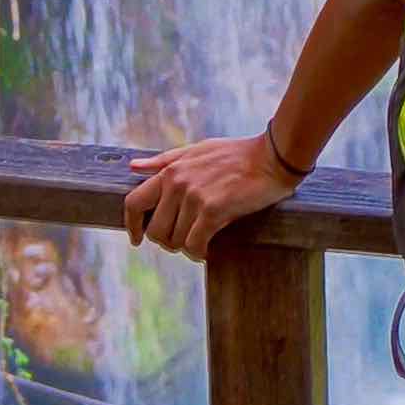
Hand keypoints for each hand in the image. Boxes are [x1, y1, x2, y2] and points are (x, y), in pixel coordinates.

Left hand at [122, 135, 299, 258]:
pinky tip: (208, 250)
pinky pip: (195, 245)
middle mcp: (177, 184)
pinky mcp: (214, 210)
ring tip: (202, 242)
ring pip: (176, 240)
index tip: (137, 239)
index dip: (131, 226)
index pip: (133, 202)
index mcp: (170, 171)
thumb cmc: (238, 154)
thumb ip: (165, 161)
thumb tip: (132, 167)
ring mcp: (194, 197)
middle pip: (155, 230)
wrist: (273, 157)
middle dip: (167, 242)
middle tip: (185, 242)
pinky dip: (199, 253)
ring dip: (187, 248)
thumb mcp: (197, 150)